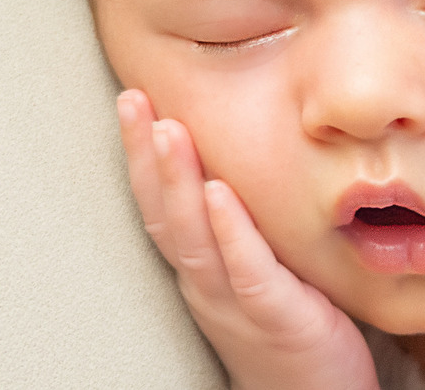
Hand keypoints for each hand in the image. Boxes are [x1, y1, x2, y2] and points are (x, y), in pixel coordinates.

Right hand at [117, 90, 380, 389]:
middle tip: (132, 98)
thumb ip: (243, 221)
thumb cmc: (291, 327)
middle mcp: (206, 282)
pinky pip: (246, 269)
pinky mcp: (276, 315)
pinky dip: (229, 230)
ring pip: (194, 237)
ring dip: (178, 180)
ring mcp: (235, 301)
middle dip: (146, 154)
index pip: (160, 203)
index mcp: (202, 266)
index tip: (134, 98)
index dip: (142, 153)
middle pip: (163, 213)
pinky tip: (219, 193)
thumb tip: (239, 156)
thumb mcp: (259, 267)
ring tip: (169, 128)